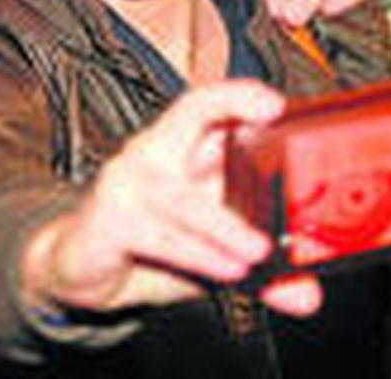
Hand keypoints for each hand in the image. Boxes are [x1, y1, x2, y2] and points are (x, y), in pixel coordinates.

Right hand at [19, 80, 321, 318]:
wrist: (81, 265)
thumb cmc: (149, 242)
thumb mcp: (211, 255)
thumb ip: (261, 273)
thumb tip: (309, 295)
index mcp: (182, 149)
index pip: (210, 106)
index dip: (241, 96)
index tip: (277, 102)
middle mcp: (155, 154)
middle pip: (190, 113)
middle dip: (230, 104)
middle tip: (271, 113)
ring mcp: (128, 183)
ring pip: (180, 195)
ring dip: (224, 224)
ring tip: (258, 251)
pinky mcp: (109, 221)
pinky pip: (158, 234)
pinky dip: (197, 254)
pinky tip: (225, 268)